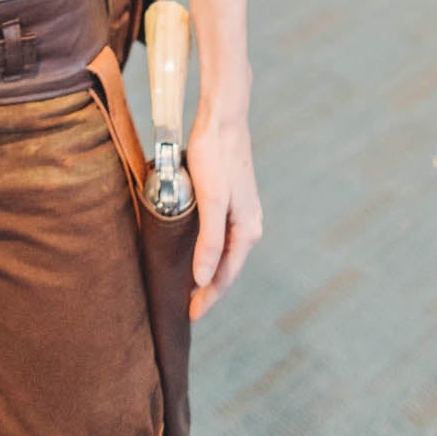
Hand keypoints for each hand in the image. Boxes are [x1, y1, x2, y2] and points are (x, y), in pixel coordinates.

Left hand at [183, 106, 262, 320]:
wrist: (223, 119)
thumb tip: (204, 279)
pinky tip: (196, 254)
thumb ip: (209, 240)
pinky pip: (221, 238)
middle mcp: (249, 226)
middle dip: (209, 290)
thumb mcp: (211, 200)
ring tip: (189, 289)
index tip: (190, 316)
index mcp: (248, 231)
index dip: (208, 298)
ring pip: (225, 254)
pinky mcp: (231, 201)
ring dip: (209, 272)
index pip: (225, 276)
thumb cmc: (216, 157)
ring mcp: (242, 213)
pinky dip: (209, 253)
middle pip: (227, 268)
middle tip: (187, 310)